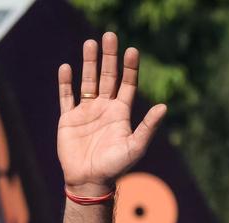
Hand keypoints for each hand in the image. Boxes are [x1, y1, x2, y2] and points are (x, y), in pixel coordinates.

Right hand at [57, 32, 166, 196]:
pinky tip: (67, 68)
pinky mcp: (69, 118)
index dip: (129, 68)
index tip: (132, 50)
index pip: (127, 85)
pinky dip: (65, 82)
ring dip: (89, 63)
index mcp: (121, 115)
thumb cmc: (116, 167)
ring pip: (88, 81)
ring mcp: (87, 112)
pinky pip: (66, 96)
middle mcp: (105, 110)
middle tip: (111, 36)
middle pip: (107, 77)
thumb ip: (148, 127)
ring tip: (90, 43)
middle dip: (109, 57)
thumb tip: (164, 107)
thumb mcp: (135, 146)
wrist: (90, 181)